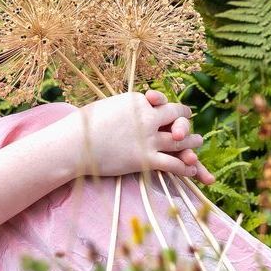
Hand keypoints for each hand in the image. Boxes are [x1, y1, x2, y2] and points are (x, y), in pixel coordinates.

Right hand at [62, 91, 211, 181]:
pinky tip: (192, 169)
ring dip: (192, 143)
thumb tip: (132, 107)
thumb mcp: (107, 107)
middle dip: (185, 122)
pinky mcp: (145, 159)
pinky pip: (174, 164)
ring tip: (197, 142)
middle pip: (178, 116)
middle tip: (189, 127)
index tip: (174, 112)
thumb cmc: (83, 125)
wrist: (72, 144)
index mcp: (137, 101)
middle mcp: (147, 117)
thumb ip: (126, 107)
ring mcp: (147, 139)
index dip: (170, 108)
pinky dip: (186, 167)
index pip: (162, 102)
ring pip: (181, 140)